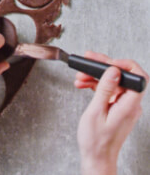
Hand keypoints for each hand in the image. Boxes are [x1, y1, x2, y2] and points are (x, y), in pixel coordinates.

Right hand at [75, 51, 146, 174]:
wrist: (97, 158)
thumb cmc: (96, 140)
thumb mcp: (96, 112)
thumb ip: (105, 89)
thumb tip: (114, 71)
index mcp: (129, 106)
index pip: (138, 78)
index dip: (125, 65)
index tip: (108, 61)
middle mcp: (130, 105)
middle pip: (122, 78)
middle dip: (103, 67)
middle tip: (88, 60)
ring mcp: (124, 107)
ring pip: (113, 83)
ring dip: (96, 77)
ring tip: (80, 76)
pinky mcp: (117, 109)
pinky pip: (109, 92)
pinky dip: (96, 86)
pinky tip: (84, 85)